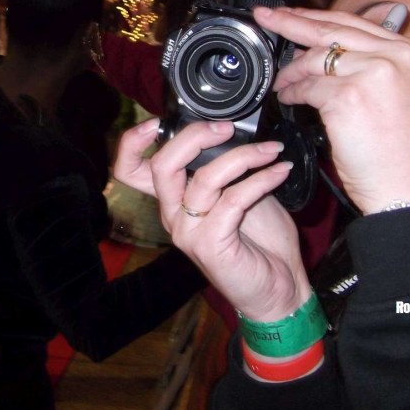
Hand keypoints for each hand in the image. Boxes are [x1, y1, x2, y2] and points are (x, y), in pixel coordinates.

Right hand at [115, 119, 309, 320]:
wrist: (279, 288)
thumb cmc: (258, 240)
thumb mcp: (236, 192)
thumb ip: (222, 168)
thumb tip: (232, 133)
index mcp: (172, 200)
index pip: (130, 170)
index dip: (134, 142)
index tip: (157, 122)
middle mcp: (173, 215)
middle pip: (162, 166)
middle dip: (194, 137)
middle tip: (228, 128)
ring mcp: (188, 232)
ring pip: (204, 179)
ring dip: (243, 157)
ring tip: (271, 150)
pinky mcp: (210, 245)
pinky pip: (233, 200)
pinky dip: (261, 179)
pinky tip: (279, 172)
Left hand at [253, 5, 409, 213]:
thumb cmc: (402, 150)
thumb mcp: (399, 92)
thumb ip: (368, 64)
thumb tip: (321, 50)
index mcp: (406, 51)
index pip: (350, 22)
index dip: (314, 16)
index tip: (288, 12)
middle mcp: (392, 55)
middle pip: (328, 30)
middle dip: (290, 22)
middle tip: (265, 17)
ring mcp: (370, 74)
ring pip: (313, 60)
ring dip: (290, 72)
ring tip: (280, 83)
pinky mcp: (347, 97)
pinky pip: (306, 88)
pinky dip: (292, 93)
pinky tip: (288, 99)